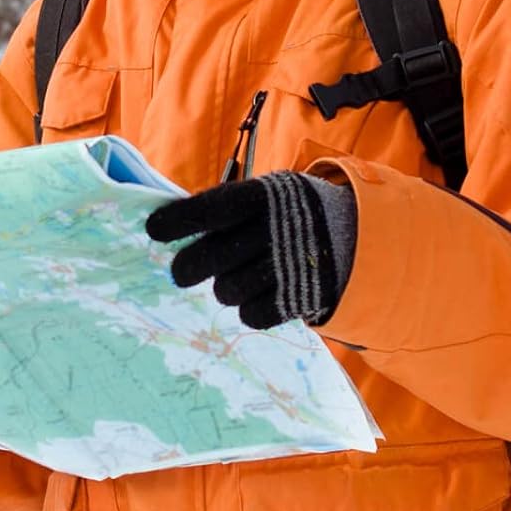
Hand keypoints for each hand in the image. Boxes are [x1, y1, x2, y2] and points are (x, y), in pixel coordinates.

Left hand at [145, 171, 354, 329]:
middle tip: (181, 274)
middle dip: (188, 268)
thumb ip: (229, 208)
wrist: (358, 237)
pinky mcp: (300, 298)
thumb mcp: (270, 196)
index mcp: (266, 196)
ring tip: (233, 280)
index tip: (153, 231)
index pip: (212, 209)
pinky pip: (253, 314)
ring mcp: (290, 267)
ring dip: (224, 288)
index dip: (179, 221)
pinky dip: (248, 309)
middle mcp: (277, 229)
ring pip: (228, 290)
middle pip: (212, 257)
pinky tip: (254, 297)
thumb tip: (170, 226)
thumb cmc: (294, 214)